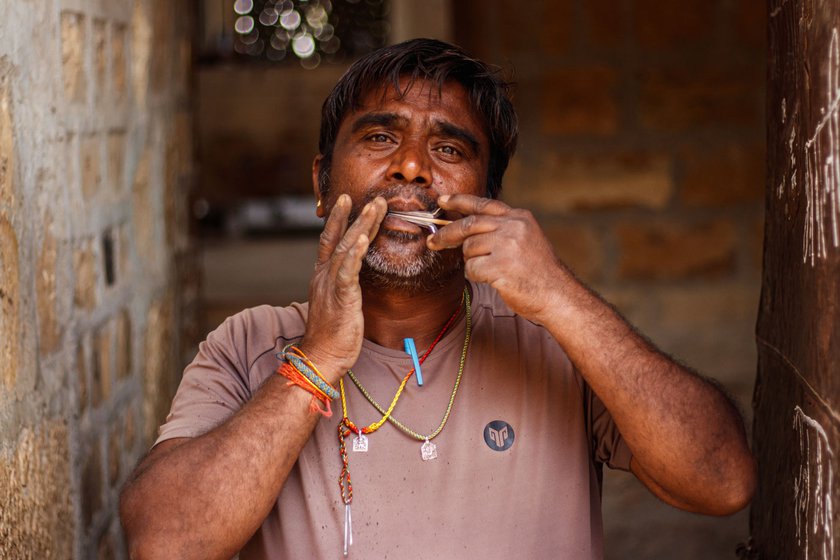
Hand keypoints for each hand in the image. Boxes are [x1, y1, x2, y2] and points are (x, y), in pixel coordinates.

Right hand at [299, 195, 386, 383]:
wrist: (320, 358)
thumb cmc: (331, 336)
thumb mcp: (336, 304)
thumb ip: (341, 287)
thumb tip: (351, 278)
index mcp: (322, 277)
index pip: (329, 241)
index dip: (339, 220)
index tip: (347, 200)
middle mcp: (323, 276)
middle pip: (339, 238)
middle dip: (355, 215)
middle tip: (370, 197)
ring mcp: (330, 285)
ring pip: (345, 248)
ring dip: (361, 225)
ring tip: (375, 207)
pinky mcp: (340, 297)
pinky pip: (347, 271)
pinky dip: (355, 253)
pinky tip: (363, 238)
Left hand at [427, 194, 566, 322]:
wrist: (558, 295)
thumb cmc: (539, 273)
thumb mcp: (526, 239)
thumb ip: (501, 230)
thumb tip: (466, 230)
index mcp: (519, 218)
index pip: (483, 204)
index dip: (459, 201)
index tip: (441, 201)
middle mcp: (513, 226)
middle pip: (468, 225)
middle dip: (447, 235)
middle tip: (433, 242)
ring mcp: (507, 245)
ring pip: (469, 249)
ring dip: (473, 262)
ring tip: (493, 271)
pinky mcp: (500, 266)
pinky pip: (472, 268)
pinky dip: (478, 276)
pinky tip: (495, 280)